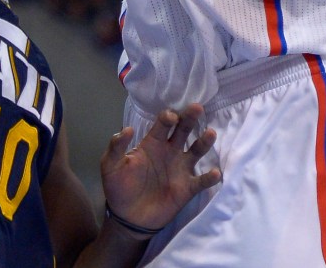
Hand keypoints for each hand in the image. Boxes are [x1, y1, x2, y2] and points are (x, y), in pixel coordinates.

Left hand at [101, 104, 219, 234]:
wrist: (127, 217)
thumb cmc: (119, 186)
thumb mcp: (110, 165)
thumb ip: (116, 147)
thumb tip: (127, 129)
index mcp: (153, 142)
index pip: (163, 123)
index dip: (168, 117)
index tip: (171, 117)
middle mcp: (170, 151)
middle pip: (183, 130)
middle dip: (189, 118)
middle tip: (197, 107)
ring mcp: (180, 169)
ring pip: (196, 150)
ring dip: (204, 142)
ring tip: (211, 133)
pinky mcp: (186, 188)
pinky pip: (201, 181)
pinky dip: (210, 177)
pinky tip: (215, 173)